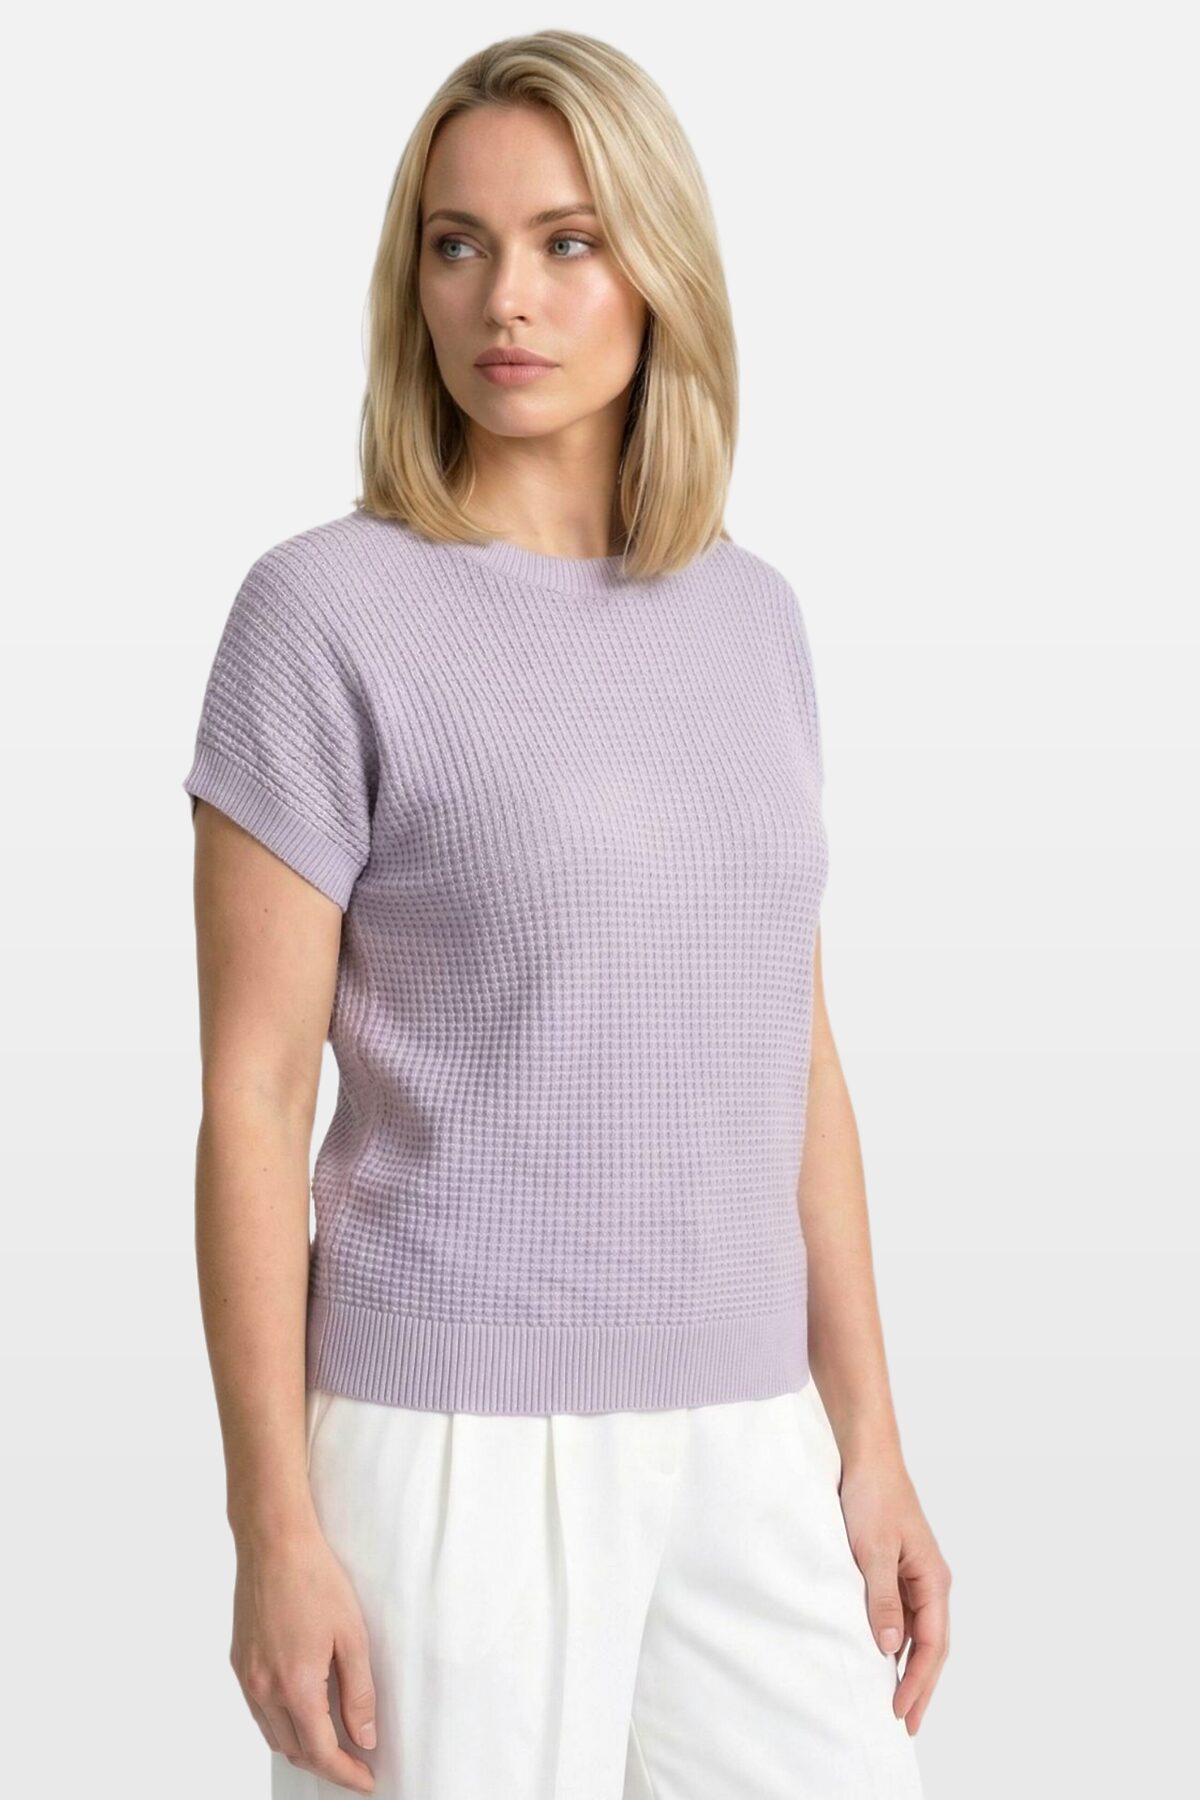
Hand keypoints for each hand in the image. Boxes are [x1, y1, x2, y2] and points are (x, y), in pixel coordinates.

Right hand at [230, 1523, 377, 1792]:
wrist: (273, 1543)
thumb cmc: (315, 1579)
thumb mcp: (352, 1636)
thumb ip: (359, 1693)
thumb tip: (364, 1738)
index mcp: (295, 1686)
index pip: (321, 1752)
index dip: (345, 1773)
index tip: (366, 1780)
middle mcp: (264, 1689)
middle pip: (295, 1750)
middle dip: (326, 1764)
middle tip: (356, 1763)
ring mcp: (247, 1678)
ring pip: (274, 1735)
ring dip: (302, 1747)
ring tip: (333, 1743)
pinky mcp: (238, 1664)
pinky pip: (259, 1712)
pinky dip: (282, 1724)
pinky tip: (302, 1713)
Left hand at [836, 1453, 950, 1734]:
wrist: (866, 1457)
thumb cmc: (873, 1497)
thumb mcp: (872, 1551)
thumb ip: (882, 1599)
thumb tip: (891, 1648)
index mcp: (933, 1579)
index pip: (932, 1644)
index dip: (918, 1681)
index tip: (901, 1711)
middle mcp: (930, 1581)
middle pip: (931, 1645)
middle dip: (920, 1685)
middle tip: (905, 1724)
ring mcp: (915, 1575)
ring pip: (918, 1633)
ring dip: (909, 1667)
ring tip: (896, 1701)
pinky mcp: (897, 1568)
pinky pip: (902, 1615)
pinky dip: (897, 1642)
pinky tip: (883, 1656)